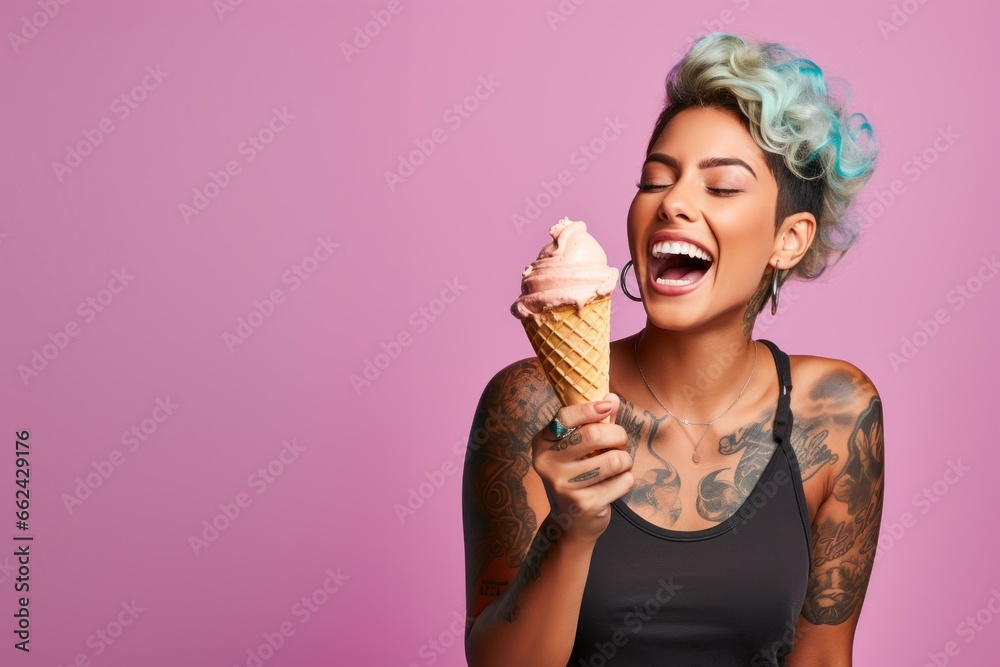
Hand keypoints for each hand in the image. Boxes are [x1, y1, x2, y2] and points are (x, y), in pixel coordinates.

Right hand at [531, 394, 633, 543]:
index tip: (607, 406)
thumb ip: (596, 421)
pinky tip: (614, 485)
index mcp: (543, 444)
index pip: (565, 417)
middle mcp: (547, 464)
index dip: (589, 408)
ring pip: (613, 460)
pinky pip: (622, 481)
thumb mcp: (581, 446)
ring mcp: (563, 486)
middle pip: (593, 435)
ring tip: (618, 465)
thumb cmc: (579, 474)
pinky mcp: (583, 505)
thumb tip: (611, 398)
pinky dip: (626, 480)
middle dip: (618, 435)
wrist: (572, 522)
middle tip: (621, 442)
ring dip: (625, 460)